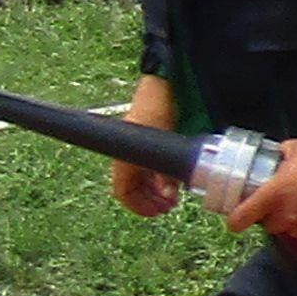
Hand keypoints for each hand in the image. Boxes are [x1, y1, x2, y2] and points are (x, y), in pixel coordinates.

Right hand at [114, 78, 184, 218]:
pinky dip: (159, 179)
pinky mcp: (150, 143)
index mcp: (124, 156)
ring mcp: (139, 149)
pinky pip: (149, 168)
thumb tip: (169, 195)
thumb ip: (166, 171)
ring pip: (141, 180)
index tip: (156, 212)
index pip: (123, 191)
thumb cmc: (158, 107)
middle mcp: (128, 154)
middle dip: (149, 201)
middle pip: (133, 188)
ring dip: (155, 192)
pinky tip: (173, 182)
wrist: (165, 83)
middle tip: (169, 207)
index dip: (138, 206)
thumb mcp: (163, 142)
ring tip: (173, 198)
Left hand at [213, 135, 296, 251]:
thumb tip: (278, 158)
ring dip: (296, 223)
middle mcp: (287, 216)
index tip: (239, 219)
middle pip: (269, 227)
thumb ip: (281, 156)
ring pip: (293, 232)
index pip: (240, 219)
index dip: (236, 220)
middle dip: (274, 217)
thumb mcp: (296, 147)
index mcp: (273, 195)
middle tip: (285, 203)